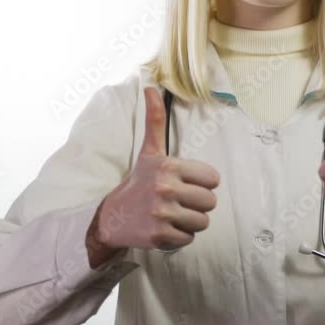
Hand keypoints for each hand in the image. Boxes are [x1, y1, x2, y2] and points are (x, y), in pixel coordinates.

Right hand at [92, 87, 220, 256]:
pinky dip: (179, 236)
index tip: (185, 184)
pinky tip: (164, 227)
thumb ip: (155, 120)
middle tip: (178, 201)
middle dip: (197, 204)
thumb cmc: (137, 182)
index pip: (213, 179)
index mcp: (168, 166)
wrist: (111, 217)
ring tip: (172, 214)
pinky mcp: (159, 236)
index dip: (202, 183)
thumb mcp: (149, 152)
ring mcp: (161, 213)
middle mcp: (165, 188)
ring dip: (190, 221)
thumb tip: (150, 86)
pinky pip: (189, 238)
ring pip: (202, 222)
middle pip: (210, 202)